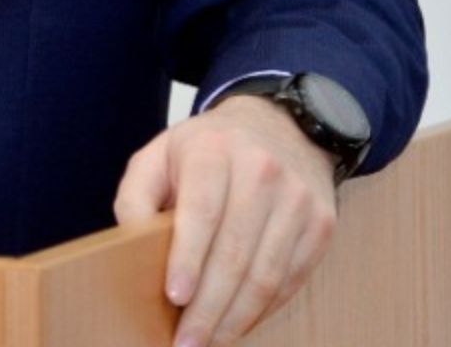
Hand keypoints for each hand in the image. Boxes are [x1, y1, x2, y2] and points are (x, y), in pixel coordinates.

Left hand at [112, 95, 338, 346]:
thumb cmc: (208, 150)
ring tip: (209, 342)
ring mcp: (297, 199)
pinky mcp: (321, 223)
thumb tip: (130, 248)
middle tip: (185, 343)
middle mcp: (262, 171)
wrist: (281, 126)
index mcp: (214, 151)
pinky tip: (238, 324)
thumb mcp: (160, 154)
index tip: (175, 297)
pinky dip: (263, 310)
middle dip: (208, 308)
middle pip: (236, 253)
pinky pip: (291, 279)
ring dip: (236, 319)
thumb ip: (135, 197)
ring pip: (267, 274)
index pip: (203, 211)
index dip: (189, 258)